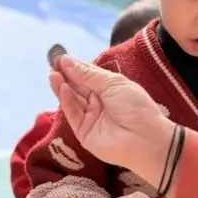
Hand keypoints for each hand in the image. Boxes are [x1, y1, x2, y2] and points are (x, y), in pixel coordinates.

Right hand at [50, 55, 174, 184]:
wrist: (145, 138)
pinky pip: (73, 115)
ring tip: (53, 75)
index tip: (60, 58)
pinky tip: (63, 88)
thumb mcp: (113, 83)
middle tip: (52, 65)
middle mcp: (98, 102)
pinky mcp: (83, 132)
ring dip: (63, 87)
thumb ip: (88, 74)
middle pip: (78, 87)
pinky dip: (67, 101)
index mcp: (109, 89)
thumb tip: (67, 61)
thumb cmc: (135, 106)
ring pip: (73, 100)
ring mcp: (90, 118)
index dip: (75, 67)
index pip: (88, 76)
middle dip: (66, 76)